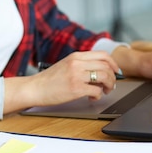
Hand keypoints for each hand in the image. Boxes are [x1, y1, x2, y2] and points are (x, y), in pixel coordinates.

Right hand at [3, 51, 119, 113]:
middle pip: (106, 66)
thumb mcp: (66, 64)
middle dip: (113, 77)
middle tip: (111, 85)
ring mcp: (77, 75)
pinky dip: (99, 95)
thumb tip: (99, 70)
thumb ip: (81, 64)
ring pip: (104, 77)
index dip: (114, 64)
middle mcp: (77, 63)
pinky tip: (92, 97)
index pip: (103, 55)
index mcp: (76, 56)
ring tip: (104, 91)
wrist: (34, 88)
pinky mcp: (76, 88)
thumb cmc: (49, 80)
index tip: (116, 72)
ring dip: (109, 86)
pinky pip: (97, 90)